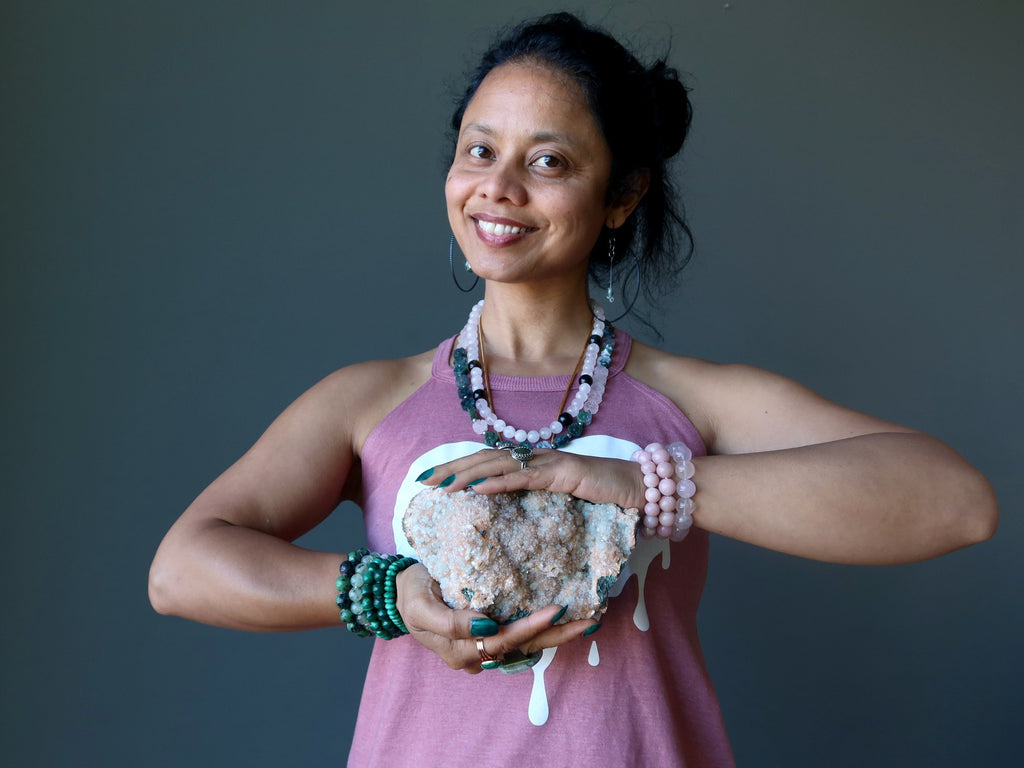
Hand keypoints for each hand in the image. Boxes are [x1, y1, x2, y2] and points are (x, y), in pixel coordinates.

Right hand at [395, 563, 597, 673]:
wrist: (398, 594)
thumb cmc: (411, 595)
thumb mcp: (422, 606)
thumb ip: (450, 621)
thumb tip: (486, 626)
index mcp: (461, 651)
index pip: (505, 640)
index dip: (532, 626)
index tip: (557, 608)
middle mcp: (478, 655)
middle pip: (524, 647)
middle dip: (558, 634)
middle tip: (590, 620)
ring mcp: (485, 647)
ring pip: (527, 645)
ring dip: (557, 635)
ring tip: (588, 621)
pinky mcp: (490, 635)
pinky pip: (521, 636)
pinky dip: (544, 629)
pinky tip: (565, 618)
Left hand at [417, 447, 645, 509]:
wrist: (643, 491)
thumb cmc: (607, 502)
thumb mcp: (563, 508)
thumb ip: (538, 511)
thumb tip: (510, 526)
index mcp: (534, 465)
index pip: (489, 463)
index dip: (459, 468)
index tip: (432, 481)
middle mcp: (537, 458)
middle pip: (485, 458)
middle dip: (452, 468)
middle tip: (423, 481)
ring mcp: (550, 462)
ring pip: (500, 463)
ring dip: (468, 473)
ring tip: (442, 484)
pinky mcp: (564, 472)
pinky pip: (526, 476)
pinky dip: (500, 481)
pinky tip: (478, 488)